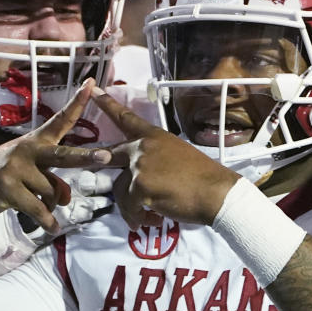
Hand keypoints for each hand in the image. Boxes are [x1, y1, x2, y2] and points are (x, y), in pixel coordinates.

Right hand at [0, 80, 112, 231]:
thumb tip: (64, 199)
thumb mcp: (29, 175)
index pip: (59, 121)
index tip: (91, 86)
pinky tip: (51, 228)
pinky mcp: (6, 187)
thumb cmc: (4, 179)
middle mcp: (27, 150)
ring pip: (52, 192)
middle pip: (63, 155)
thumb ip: (52, 181)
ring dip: (50, 205)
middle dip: (86, 157)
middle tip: (105, 157)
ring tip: (35, 205)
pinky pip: (38, 209)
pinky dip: (47, 221)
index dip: (76, 104)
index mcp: (35, 141)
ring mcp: (15, 168)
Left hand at [91, 88, 239, 228]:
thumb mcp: (178, 156)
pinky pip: (128, 206)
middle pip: (111, 155)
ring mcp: (140, 165)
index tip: (95, 89)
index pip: (126, 118)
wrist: (217, 193)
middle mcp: (144, 146)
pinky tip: (151, 221)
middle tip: (104, 172)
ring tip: (149, 215)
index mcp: (155, 136)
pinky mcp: (140, 185)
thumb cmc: (202, 179)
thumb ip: (154, 158)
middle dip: (105, 166)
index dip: (108, 104)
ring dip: (131, 206)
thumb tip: (139, 175)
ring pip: (119, 188)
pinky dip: (137, 217)